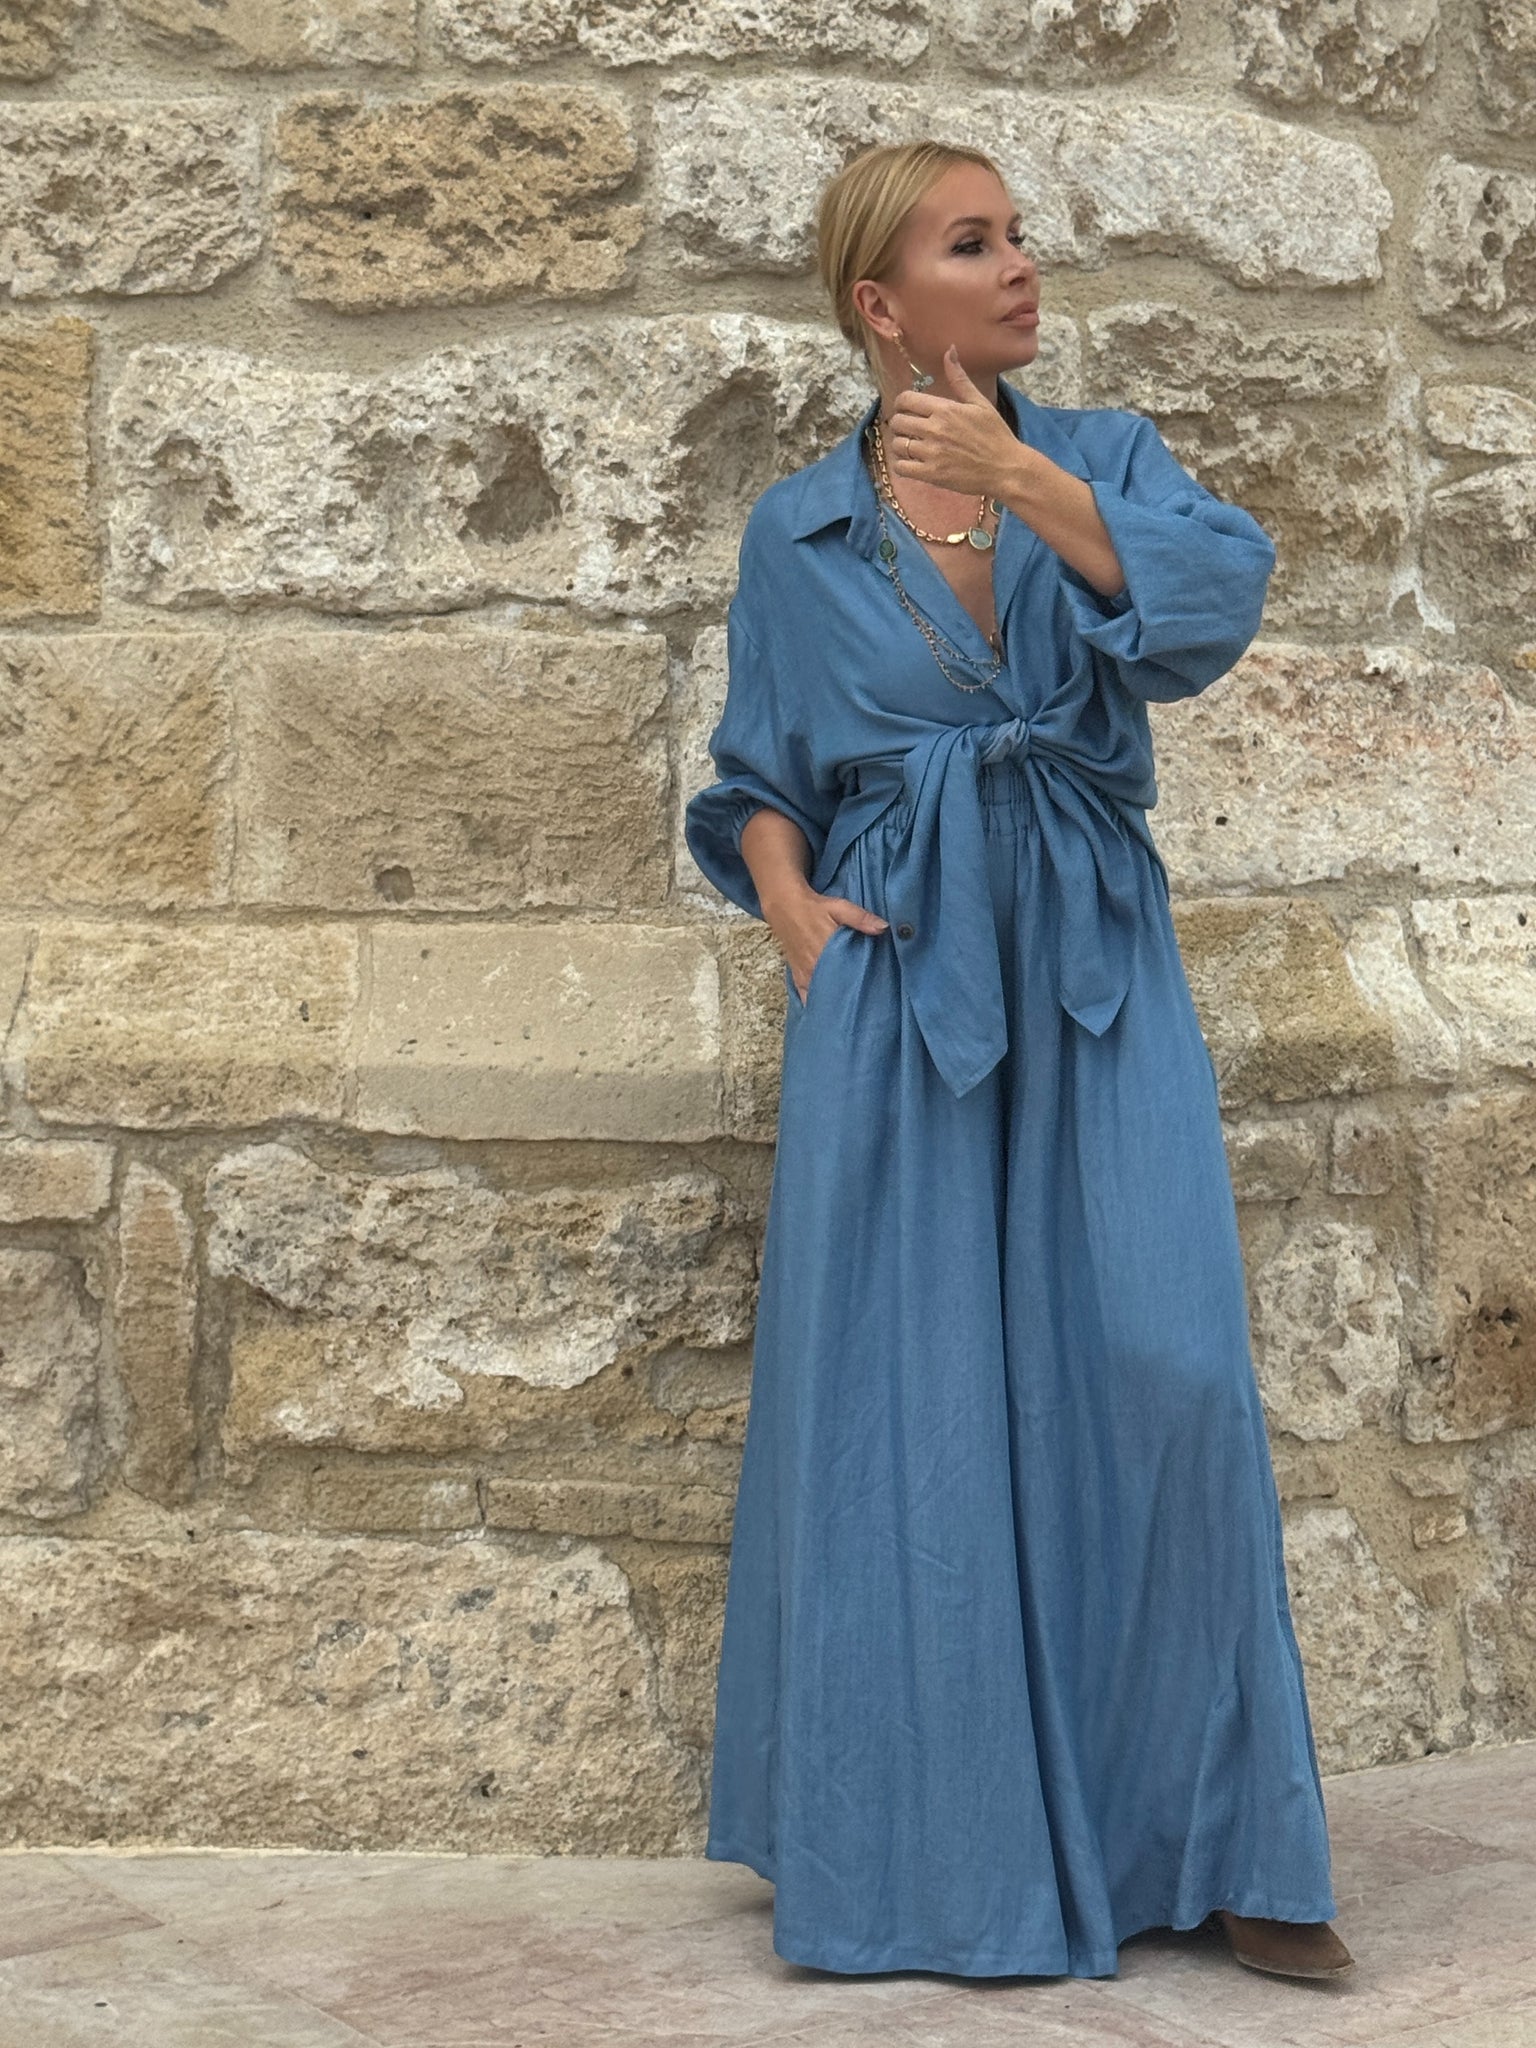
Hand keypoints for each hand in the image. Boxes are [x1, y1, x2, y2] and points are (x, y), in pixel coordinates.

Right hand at [763, 883, 888, 1004]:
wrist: (785, 908)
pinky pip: (806, 998)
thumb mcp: (840, 907)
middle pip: (838, 990)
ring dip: (836, 1004)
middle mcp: (816, 967)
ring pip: (823, 996)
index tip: (878, 994)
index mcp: (829, 951)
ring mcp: (806, 975)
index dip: (864, 986)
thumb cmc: (815, 908)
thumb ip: (861, 918)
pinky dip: (816, 1006)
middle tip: (869, 1006)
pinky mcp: (798, 978)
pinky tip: (828, 1015)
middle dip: (852, 998)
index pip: (850, 975)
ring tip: (851, 1013)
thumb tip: (883, 927)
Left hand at [883, 344, 1022, 499]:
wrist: (1006, 468)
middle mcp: (935, 429)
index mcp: (945, 409)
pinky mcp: (932, 474)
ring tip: (911, 447)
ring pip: (897, 445)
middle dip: (900, 424)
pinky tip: (911, 463)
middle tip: (909, 429)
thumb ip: (959, 379)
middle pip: (898, 421)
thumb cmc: (995, 435)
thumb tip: (949, 350)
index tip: (906, 409)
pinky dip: (901, 465)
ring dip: (900, 445)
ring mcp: (932, 452)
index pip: (906, 399)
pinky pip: (901, 468)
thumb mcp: (980, 403)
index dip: (901, 403)